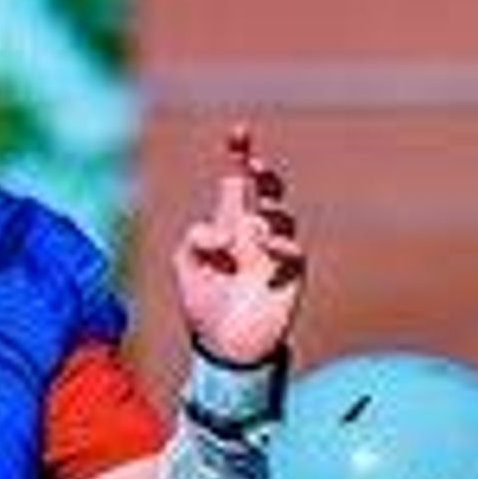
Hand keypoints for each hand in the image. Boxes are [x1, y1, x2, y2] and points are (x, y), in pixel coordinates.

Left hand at [172, 124, 307, 370]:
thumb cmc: (204, 303)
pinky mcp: (289, 273)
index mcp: (227, 223)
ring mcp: (274, 251)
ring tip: (249, 232)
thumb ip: (194, 240)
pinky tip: (263, 249)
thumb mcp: (185, 266)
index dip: (239, 156)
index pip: (235, 182)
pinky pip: (291, 250)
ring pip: (280, 216)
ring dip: (266, 214)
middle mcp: (254, 231)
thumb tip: (224, 232)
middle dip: (263, 175)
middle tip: (251, 167)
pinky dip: (278, 245)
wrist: (225, 345)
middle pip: (267, 191)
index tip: (238, 133)